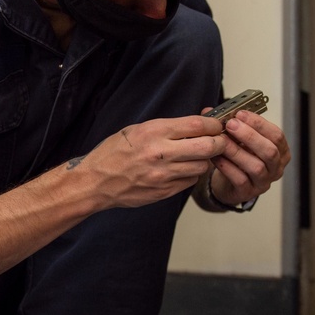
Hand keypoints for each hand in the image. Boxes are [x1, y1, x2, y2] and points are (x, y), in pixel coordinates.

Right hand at [80, 116, 227, 208]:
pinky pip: (190, 181)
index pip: (197, 125)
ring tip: (197, 156)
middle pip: (208, 147)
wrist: (95, 182)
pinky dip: (191, 174)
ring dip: (205, 160)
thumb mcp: (137, 130)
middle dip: (219, 143)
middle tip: (219, 141)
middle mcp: (161, 153)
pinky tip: (182, 169)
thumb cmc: (113, 153)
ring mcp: (164, 175)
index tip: (217, 125)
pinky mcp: (165, 191)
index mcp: (153, 132)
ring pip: (202, 166)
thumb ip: (167, 128)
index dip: (213, 124)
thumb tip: (197, 124)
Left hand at [206, 109, 290, 205]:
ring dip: (237, 151)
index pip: (277, 135)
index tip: (241, 114)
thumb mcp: (239, 139)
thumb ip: (229, 124)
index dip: (260, 124)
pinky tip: (216, 157)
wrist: (229, 184)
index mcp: (280, 151)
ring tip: (221, 140)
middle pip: (270, 151)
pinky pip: (240, 179)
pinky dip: (227, 166)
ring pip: (256, 167)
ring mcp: (263, 182)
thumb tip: (210, 111)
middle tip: (231, 125)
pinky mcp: (248, 192)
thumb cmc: (239, 159)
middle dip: (250, 136)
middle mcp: (275, 168)